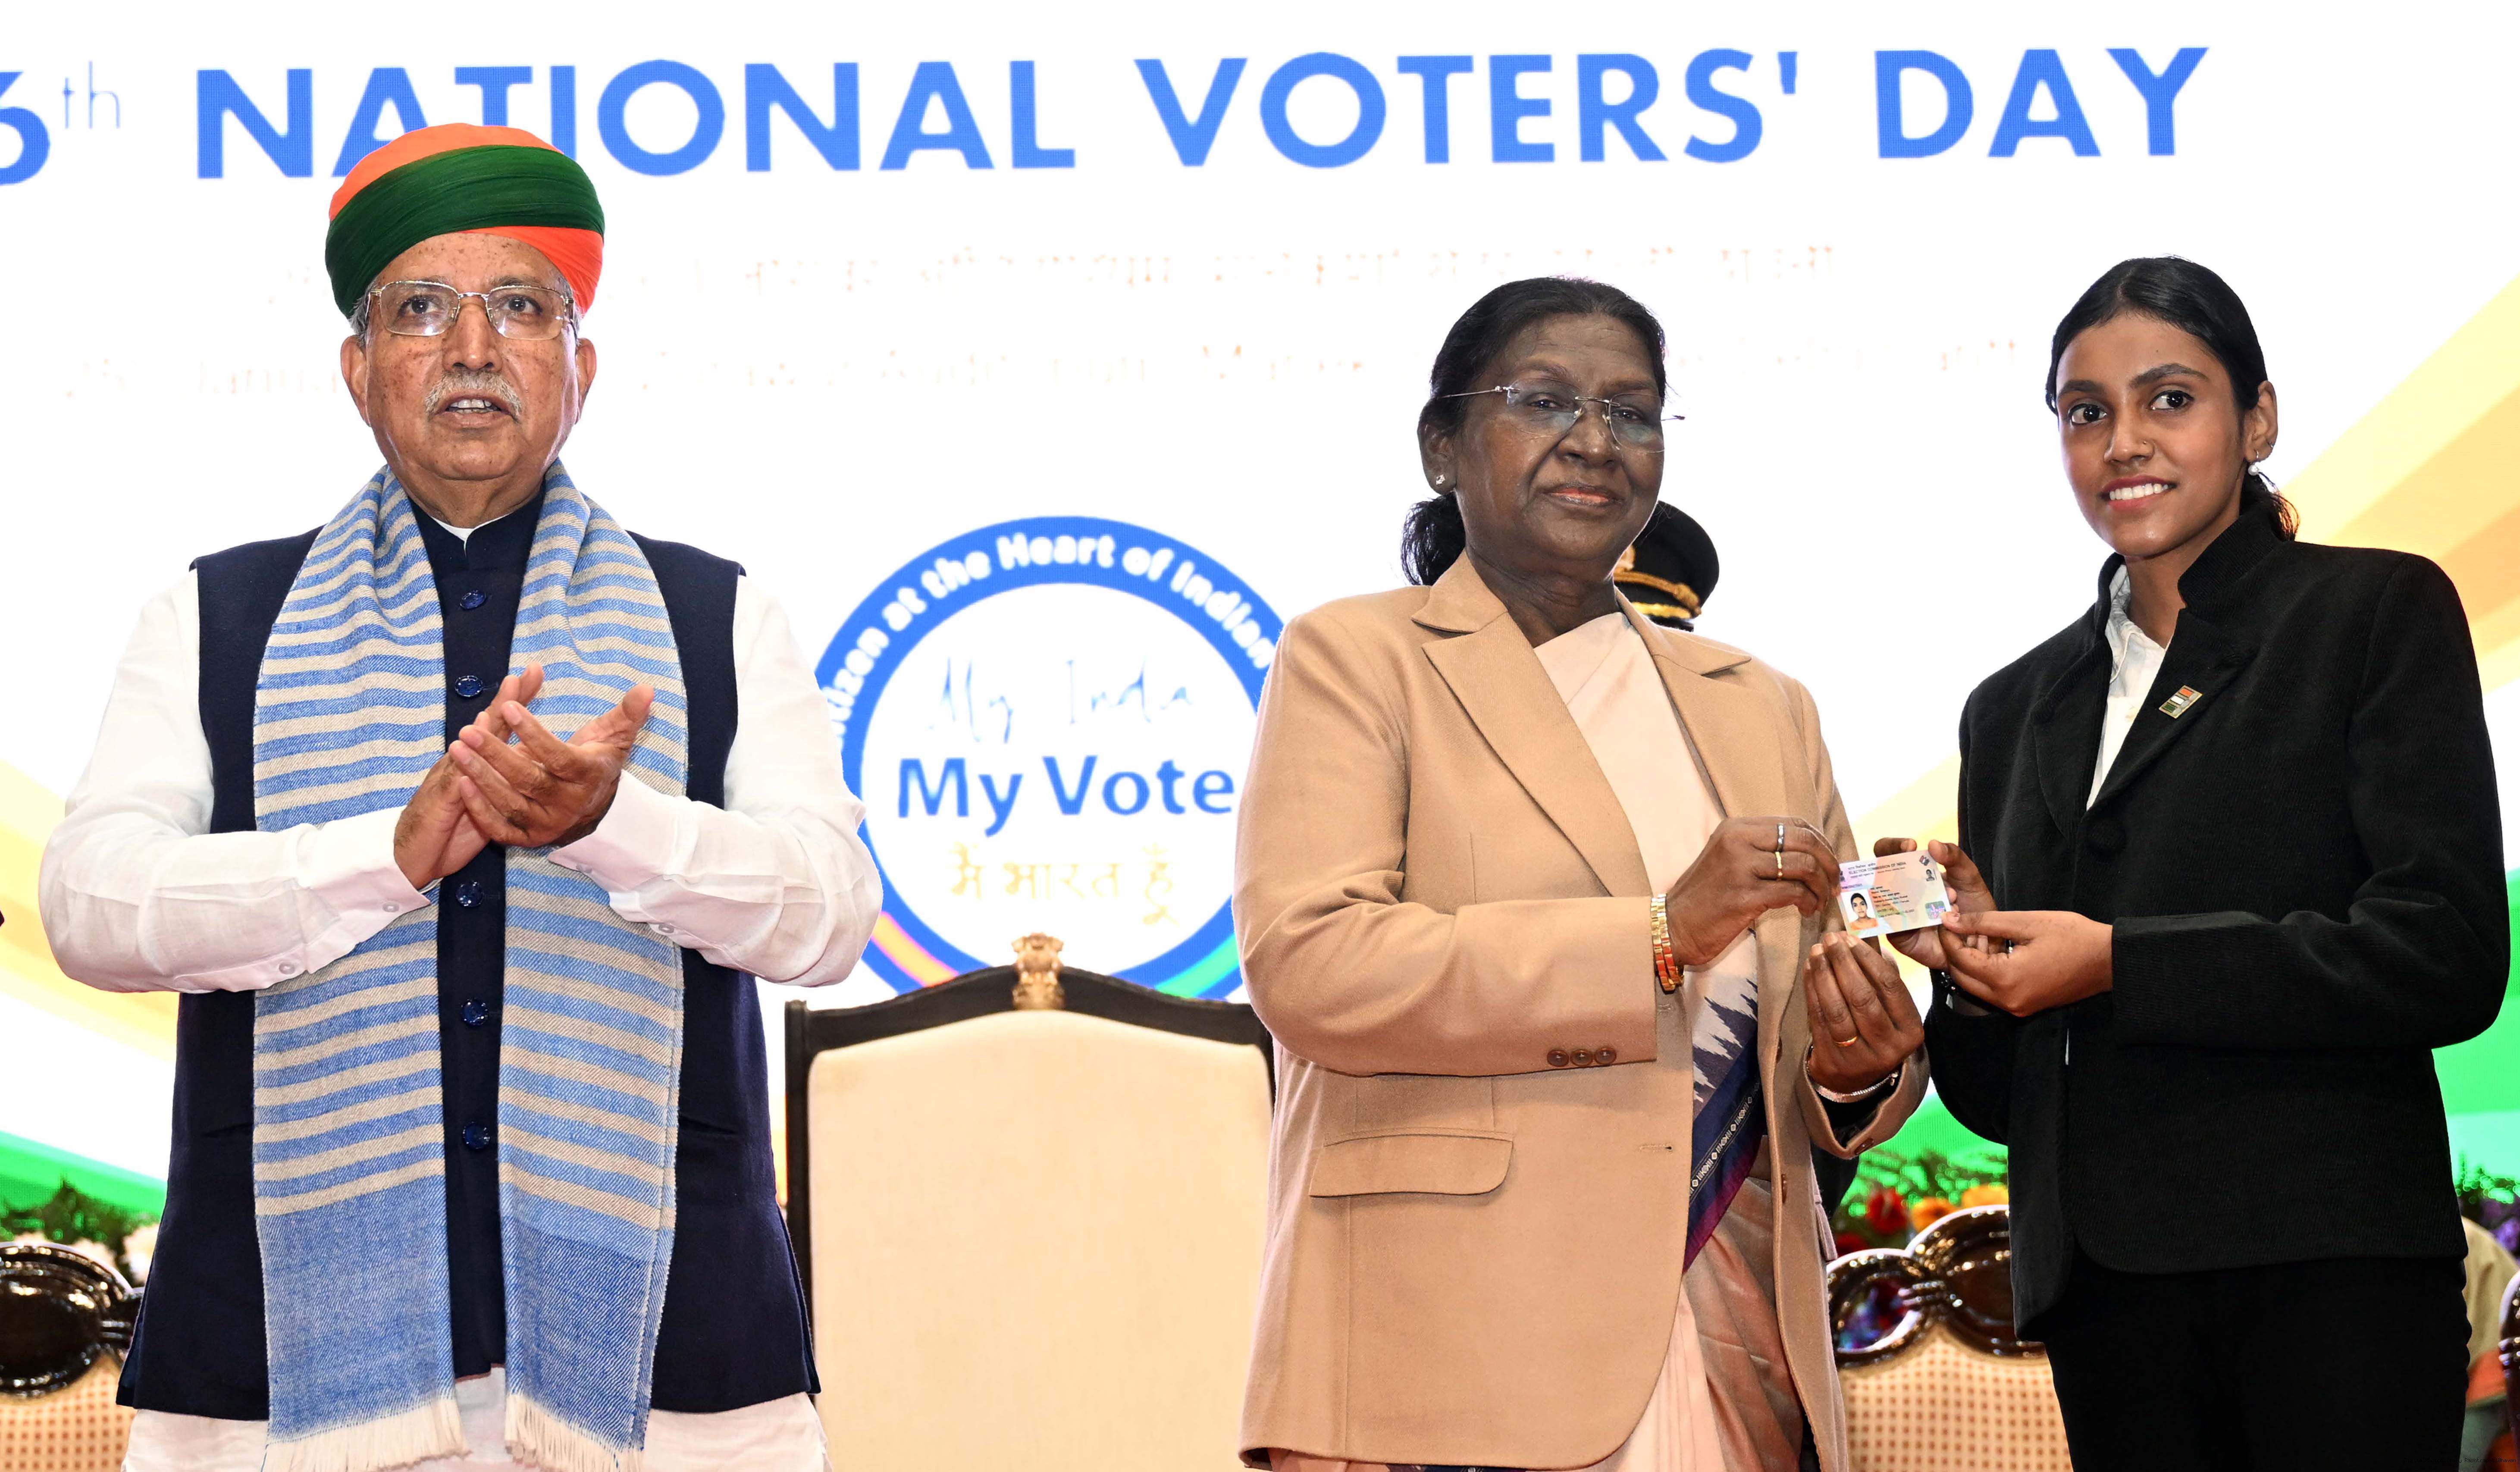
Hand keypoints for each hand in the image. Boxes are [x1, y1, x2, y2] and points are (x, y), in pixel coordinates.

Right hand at [391, 667, 544, 887]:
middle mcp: (463, 763)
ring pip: (468, 751)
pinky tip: (466, 755)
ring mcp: (450, 779)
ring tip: (499, 708)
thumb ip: (503, 772)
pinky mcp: (441, 803)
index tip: (534, 673)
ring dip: (483, 730)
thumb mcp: (486, 795)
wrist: (413, 852)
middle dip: (503, 702)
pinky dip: (463, 771)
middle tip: (520, 677)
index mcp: (477, 760)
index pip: (500, 724)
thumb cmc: (453, 823)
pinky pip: (454, 786)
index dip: (516, 700)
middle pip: (486, 728)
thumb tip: (529, 750)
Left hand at [448, 670, 654, 848]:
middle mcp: (569, 805)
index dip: (533, 734)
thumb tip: (647, 688)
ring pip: (511, 804)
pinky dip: (481, 809)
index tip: (507, 706)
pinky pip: (502, 828)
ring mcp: (548, 825)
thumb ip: (629, 713)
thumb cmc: (596, 763)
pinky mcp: (530, 839)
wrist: (593, 808)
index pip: (558, 756)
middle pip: (529, 780)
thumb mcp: (615, 737)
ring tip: (458, 749)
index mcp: (588, 777)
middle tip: (469, 730)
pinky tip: (461, 782)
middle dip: (496, 755)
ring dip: (481, 778)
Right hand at [1664, 816, 1839, 965]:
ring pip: (1803, 866)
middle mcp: (1738, 840)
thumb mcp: (1729, 859)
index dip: (1821, 842)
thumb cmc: (1705, 897)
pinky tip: (1806, 911)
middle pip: (1804, 841)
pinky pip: (1793, 892)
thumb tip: (1811, 854)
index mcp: (1737, 828)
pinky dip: (1808, 902)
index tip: (1829, 862)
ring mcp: (1740, 867)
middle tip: (1834, 883)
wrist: (1673, 926)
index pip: (1795, 824)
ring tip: (1819, 901)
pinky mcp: (1744, 896)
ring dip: (1821, 886)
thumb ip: (1762, 850)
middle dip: (1829, 863)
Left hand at [1802, 932, 1924, 1093]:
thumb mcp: (1889, 1010)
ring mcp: (1860, 1057)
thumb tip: (1865, 936)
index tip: (1851, 938)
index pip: (1891, 987)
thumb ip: (1882, 977)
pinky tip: (1809, 970)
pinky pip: (1819, 1019)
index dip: (1869, 959)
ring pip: (1838, 1009)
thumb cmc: (1876, 1031)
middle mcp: (1889, 1046)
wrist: (1856, 1078)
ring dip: (1824, 975)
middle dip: (1843, 963)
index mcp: (1911, 1030)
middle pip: (1863, 997)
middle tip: (1830, 939)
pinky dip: (1812, 991)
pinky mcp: (1833, 1060)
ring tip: (1816, 951)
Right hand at [1870, 837, 1995, 970]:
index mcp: (1913, 873)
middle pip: (1877, 873)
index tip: (1910, 846)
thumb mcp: (1969, 877)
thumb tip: (1931, 842)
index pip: (1890, 853)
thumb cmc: (1973, 907)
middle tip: (1913, 871)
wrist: (1983, 943)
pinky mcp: (1898, 936)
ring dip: (1916, 897)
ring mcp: (1896, 914)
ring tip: (1950, 900)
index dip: (1892, 846)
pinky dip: (1917, 921)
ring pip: (1885, 900)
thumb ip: (1954, 857)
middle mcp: (1899, 891)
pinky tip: (1941, 920)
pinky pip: (1894, 926)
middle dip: (1893, 867)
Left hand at [1939, 909, 2113, 1016]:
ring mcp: (2017, 1007)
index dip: (1949, 938)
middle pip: (1963, 978)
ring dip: (1971, 963)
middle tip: (1957, 926)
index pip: (1961, 960)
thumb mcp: (2026, 922)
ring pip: (1977, 986)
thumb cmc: (2072, 936)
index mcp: (2005, 980)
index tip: (1945, 917)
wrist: (2109, 960)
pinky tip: (1993, 949)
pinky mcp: (2026, 1007)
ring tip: (1976, 934)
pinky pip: (1994, 991)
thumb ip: (1984, 922)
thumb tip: (1948, 920)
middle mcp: (2007, 1001)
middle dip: (1955, 952)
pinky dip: (1987, 972)